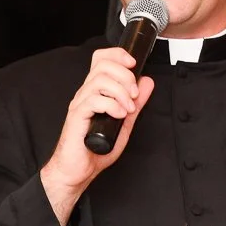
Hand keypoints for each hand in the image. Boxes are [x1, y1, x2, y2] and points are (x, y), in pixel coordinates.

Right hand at [40, 48, 156, 225]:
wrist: (77, 171)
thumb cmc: (95, 150)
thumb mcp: (124, 122)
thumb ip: (136, 103)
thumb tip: (147, 83)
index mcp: (95, 91)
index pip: (102, 58)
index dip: (118, 55)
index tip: (133, 64)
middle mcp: (86, 93)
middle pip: (103, 65)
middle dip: (125, 76)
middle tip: (134, 95)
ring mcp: (80, 103)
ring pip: (100, 80)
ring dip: (121, 92)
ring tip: (128, 109)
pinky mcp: (77, 116)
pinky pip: (94, 99)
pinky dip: (112, 105)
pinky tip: (119, 116)